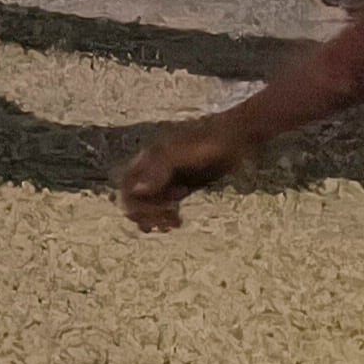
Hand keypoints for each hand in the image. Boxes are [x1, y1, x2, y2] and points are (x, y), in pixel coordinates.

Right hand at [116, 120, 245, 231]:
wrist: (236, 138)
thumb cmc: (207, 143)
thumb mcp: (181, 154)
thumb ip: (158, 169)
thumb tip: (137, 190)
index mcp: (148, 159)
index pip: (127, 185)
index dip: (135, 202)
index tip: (159, 209)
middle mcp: (153, 170)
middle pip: (135, 199)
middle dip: (147, 214)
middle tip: (165, 222)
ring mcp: (167, 179)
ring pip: (149, 205)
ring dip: (156, 218)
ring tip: (172, 225)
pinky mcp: (182, 187)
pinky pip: (166, 205)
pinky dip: (167, 217)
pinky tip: (178, 222)